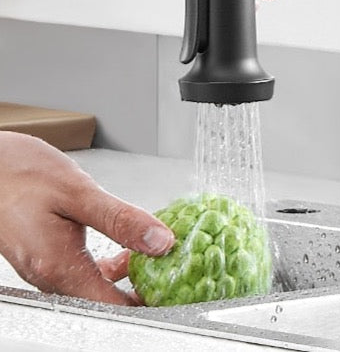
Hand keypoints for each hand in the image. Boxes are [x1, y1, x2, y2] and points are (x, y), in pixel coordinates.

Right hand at [0, 133, 174, 304]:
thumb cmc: (21, 174)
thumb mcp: (80, 192)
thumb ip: (121, 219)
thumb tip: (160, 241)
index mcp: (59, 267)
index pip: (112, 306)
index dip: (147, 302)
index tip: (176, 290)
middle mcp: (50, 276)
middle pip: (105, 300)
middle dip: (143, 288)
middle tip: (175, 269)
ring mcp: (46, 269)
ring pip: (96, 287)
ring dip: (129, 275)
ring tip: (159, 256)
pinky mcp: (47, 257)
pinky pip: (85, 273)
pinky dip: (111, 265)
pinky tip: (126, 247)